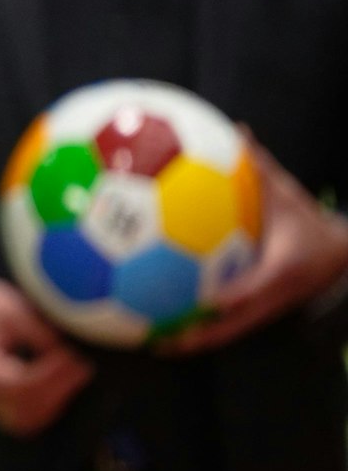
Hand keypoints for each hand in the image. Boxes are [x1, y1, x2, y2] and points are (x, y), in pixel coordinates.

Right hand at [0, 276, 93, 437]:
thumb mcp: (8, 308)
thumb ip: (37, 332)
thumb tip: (68, 356)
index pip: (12, 384)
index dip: (46, 376)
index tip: (70, 356)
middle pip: (21, 409)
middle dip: (57, 390)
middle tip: (81, 366)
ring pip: (25, 420)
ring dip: (54, 400)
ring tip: (74, 373)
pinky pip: (25, 417)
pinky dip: (47, 405)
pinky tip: (62, 382)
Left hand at [162, 132, 347, 354]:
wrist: (339, 260)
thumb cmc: (309, 226)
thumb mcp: (290, 196)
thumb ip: (261, 167)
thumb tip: (239, 129)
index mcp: (280, 274)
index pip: (248, 294)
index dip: (221, 305)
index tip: (192, 308)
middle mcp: (267, 300)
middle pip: (226, 330)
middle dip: (191, 339)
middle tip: (150, 341)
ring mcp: (258, 311)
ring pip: (220, 334)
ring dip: (186, 340)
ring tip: (142, 340)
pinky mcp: (251, 313)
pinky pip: (217, 322)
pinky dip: (191, 323)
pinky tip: (153, 316)